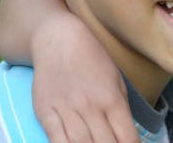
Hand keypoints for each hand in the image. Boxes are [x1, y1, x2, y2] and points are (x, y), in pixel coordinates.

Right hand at [30, 11, 139, 142]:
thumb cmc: (93, 60)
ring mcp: (67, 110)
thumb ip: (121, 110)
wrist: (60, 39)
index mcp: (113, 100)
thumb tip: (127, 137)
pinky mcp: (45, 112)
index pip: (127, 138)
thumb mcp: (116, 81)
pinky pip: (56, 140)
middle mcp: (91, 107)